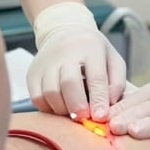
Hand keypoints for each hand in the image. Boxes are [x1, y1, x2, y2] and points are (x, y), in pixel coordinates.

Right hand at [28, 2, 125, 120]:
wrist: (65, 32)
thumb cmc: (93, 53)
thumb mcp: (112, 59)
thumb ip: (117, 83)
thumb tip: (108, 105)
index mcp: (91, 47)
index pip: (96, 76)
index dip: (99, 99)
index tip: (101, 117)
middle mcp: (66, 51)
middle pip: (69, 83)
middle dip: (78, 106)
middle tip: (84, 118)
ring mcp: (46, 61)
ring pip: (50, 92)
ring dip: (63, 109)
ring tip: (72, 111)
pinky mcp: (32, 72)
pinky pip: (37, 97)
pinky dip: (48, 108)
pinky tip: (59, 106)